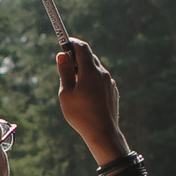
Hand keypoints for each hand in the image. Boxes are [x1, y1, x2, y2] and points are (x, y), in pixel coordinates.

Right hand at [54, 40, 126, 155]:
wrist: (103, 133)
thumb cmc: (81, 115)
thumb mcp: (66, 93)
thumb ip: (64, 72)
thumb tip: (62, 55)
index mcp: (90, 72)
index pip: (82, 48)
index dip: (72, 42)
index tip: (64, 42)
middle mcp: (102, 74)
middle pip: (89, 58)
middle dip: (77, 58)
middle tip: (66, 67)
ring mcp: (109, 82)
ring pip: (95, 70)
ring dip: (84, 71)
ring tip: (74, 87)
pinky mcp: (113, 91)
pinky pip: (101, 80)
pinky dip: (92, 81)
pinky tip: (86, 96)